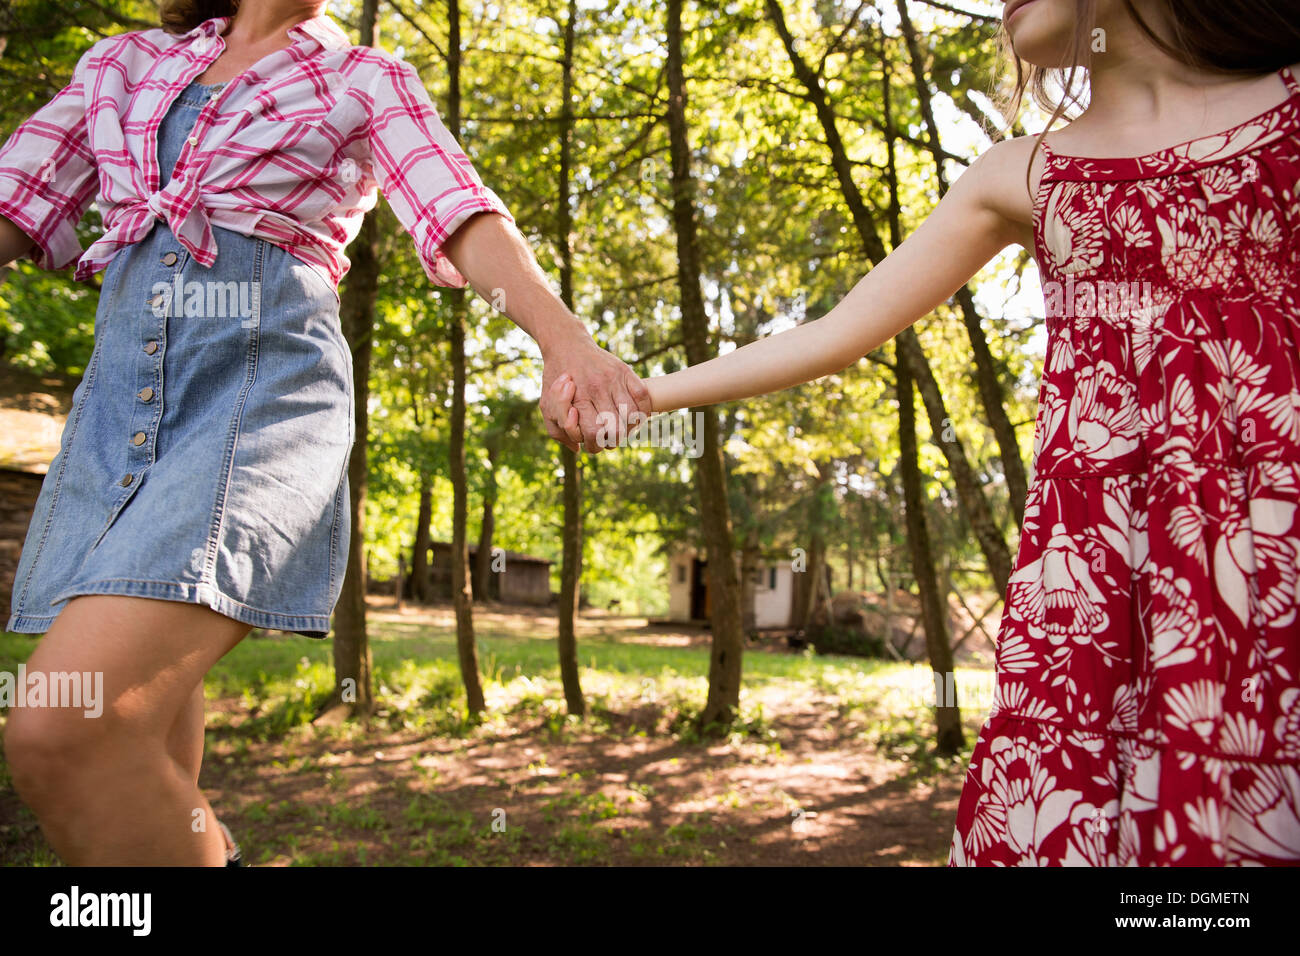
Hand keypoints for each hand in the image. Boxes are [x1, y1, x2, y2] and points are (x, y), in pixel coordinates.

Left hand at [539, 337, 651, 453]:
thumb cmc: (556, 379)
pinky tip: (634, 416)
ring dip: (629, 428)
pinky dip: (643, 411)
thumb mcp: (547, 405)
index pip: (594, 434)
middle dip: (613, 440)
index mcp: (579, 399)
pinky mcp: (625, 371)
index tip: (593, 442)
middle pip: (616, 429)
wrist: (566, 344)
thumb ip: (558, 431)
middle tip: (608, 437)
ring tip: (622, 428)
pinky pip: (643, 397)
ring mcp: (614, 379)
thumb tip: (577, 449)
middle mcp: (598, 389)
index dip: (595, 445)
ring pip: (632, 415)